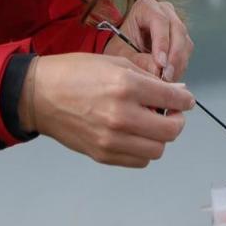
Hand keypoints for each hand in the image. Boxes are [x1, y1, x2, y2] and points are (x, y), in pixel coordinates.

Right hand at [22, 53, 194, 167]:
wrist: (39, 95)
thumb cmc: (75, 73)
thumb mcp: (114, 64)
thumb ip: (148, 79)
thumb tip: (176, 92)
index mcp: (126, 86)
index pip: (173, 99)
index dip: (185, 100)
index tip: (185, 100)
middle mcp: (121, 115)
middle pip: (171, 131)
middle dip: (177, 121)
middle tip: (171, 113)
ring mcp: (111, 139)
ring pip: (157, 150)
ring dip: (160, 138)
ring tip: (152, 124)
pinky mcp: (102, 154)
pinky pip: (139, 161)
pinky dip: (144, 150)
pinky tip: (137, 135)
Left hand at [103, 0, 192, 80]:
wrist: (124, 49)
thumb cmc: (121, 46)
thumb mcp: (122, 54)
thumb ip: (138, 61)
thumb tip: (157, 71)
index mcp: (146, 6)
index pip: (159, 20)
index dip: (162, 42)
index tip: (160, 63)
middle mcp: (165, 11)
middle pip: (177, 30)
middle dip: (173, 56)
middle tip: (166, 76)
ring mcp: (176, 23)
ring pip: (185, 42)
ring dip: (178, 64)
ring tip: (167, 80)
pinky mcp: (182, 38)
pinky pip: (186, 52)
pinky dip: (179, 66)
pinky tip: (170, 77)